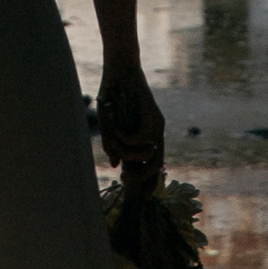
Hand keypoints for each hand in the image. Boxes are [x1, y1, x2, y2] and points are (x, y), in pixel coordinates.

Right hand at [93, 59, 163, 182]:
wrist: (120, 69)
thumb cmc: (113, 95)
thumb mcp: (109, 124)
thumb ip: (112, 144)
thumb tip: (115, 165)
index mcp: (146, 136)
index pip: (152, 165)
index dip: (149, 183)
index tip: (143, 198)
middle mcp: (155, 133)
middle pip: (156, 166)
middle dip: (140, 178)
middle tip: (124, 179)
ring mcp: (157, 126)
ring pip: (149, 155)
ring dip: (130, 156)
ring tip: (115, 145)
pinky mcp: (155, 118)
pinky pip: (140, 139)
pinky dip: (125, 138)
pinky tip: (117, 129)